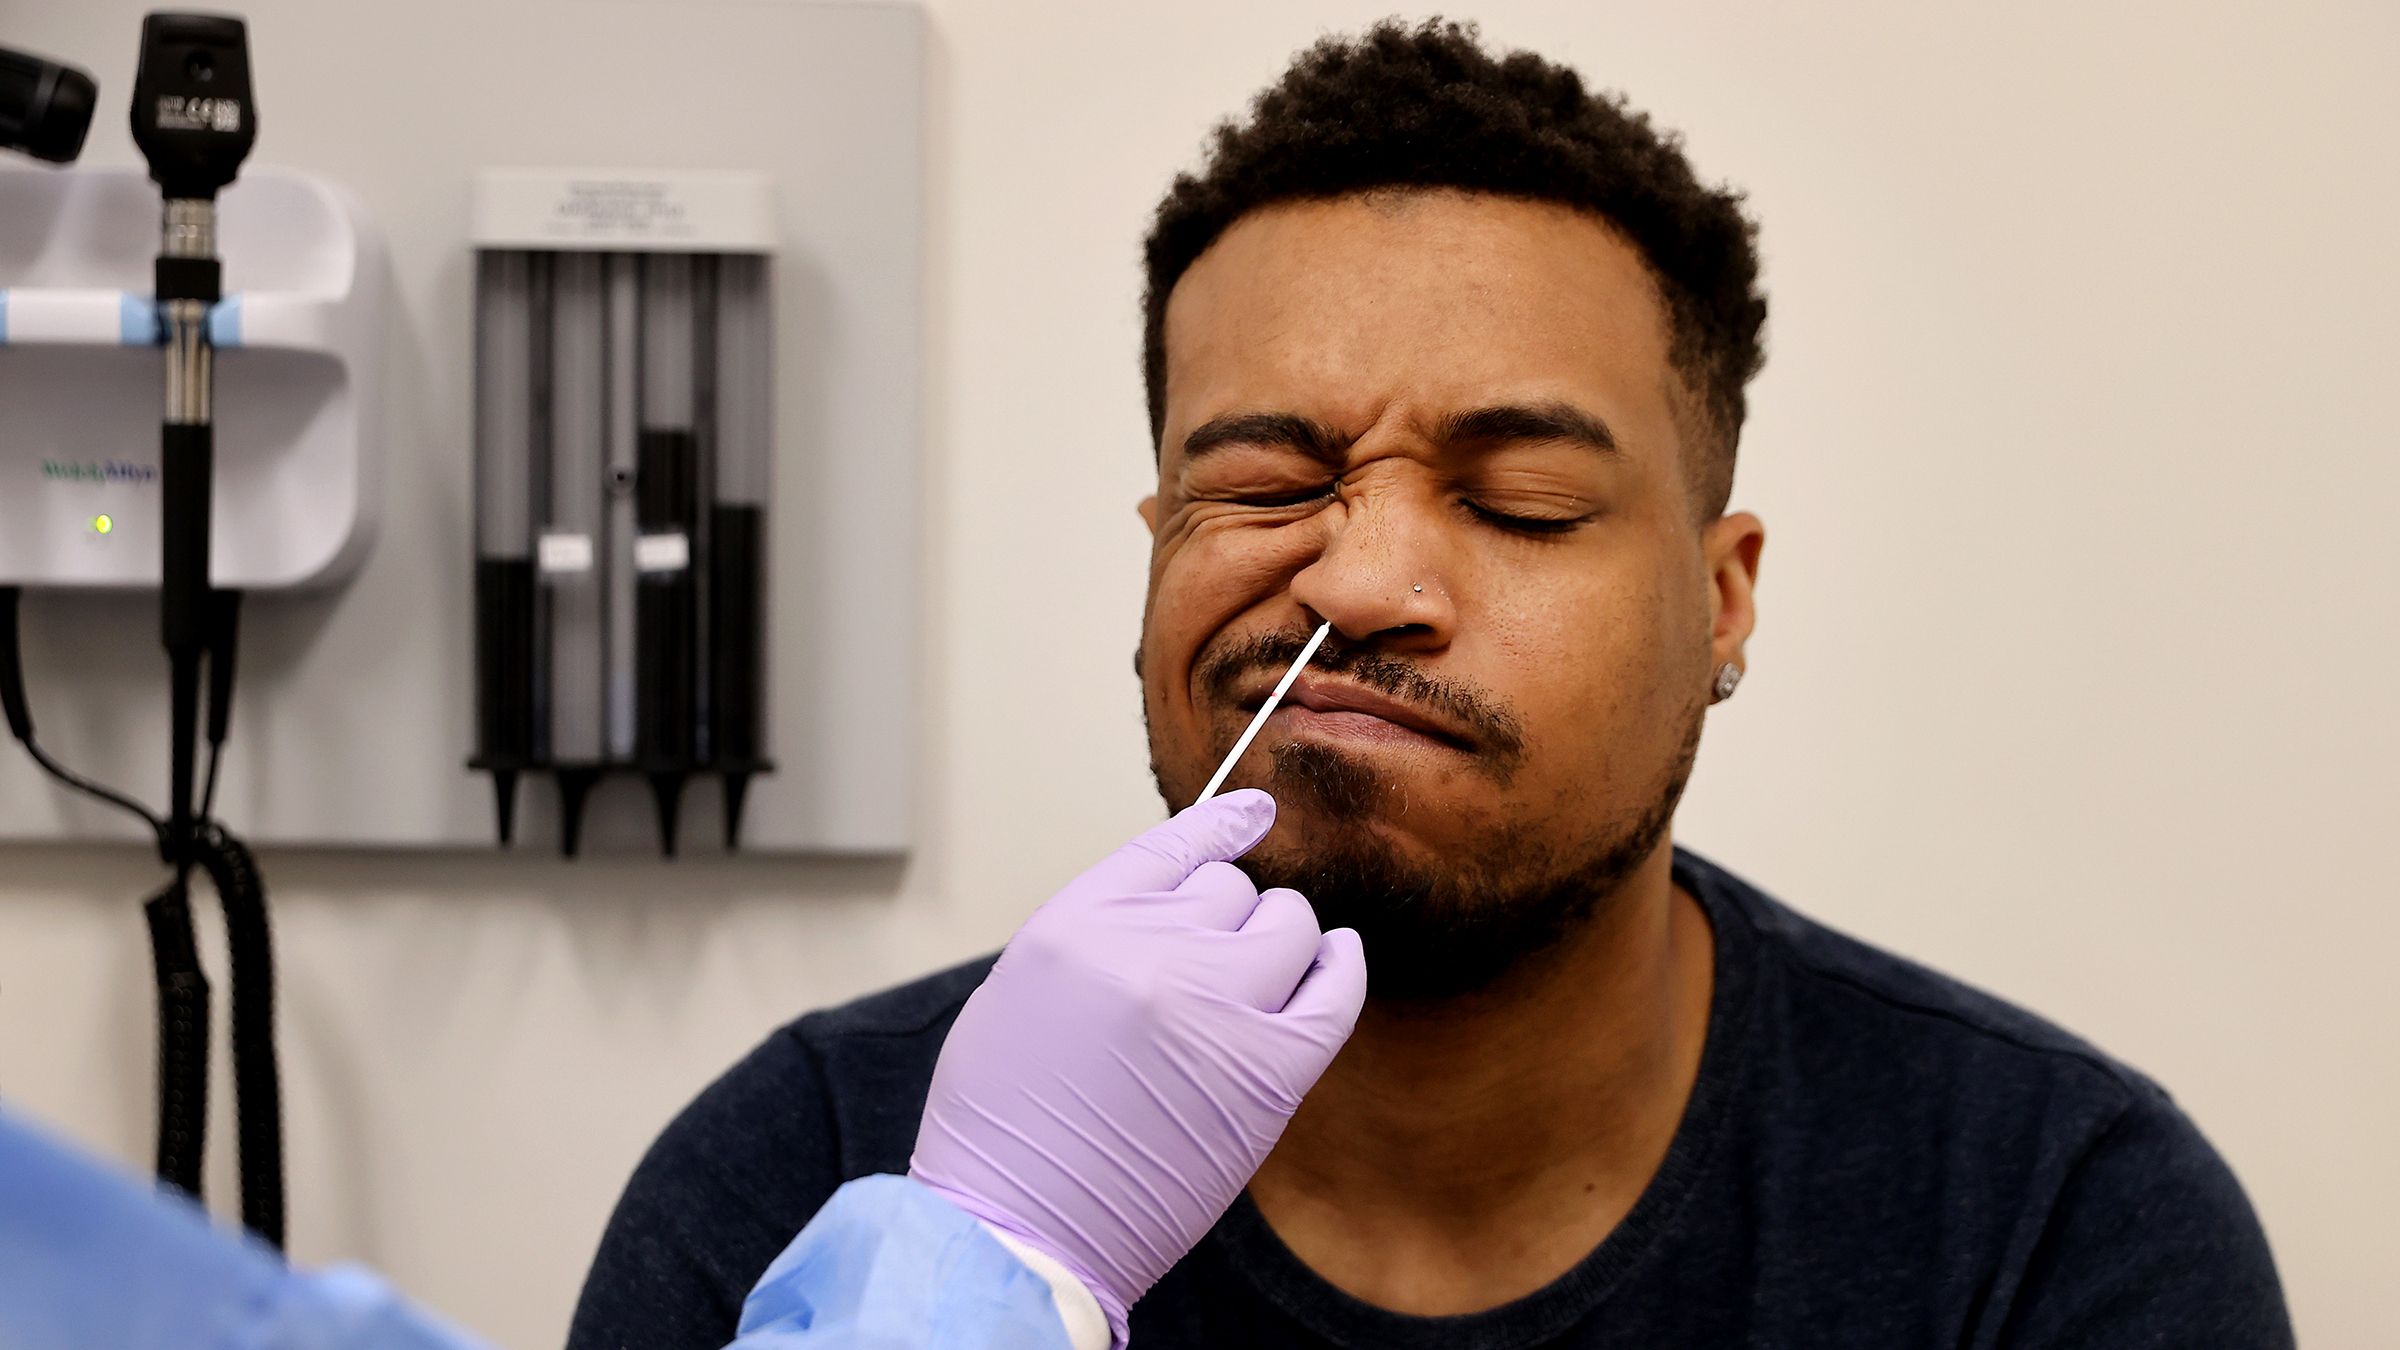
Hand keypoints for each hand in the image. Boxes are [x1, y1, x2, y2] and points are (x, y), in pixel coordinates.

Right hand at [908, 789, 1367, 1343]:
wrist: (1019, 1226)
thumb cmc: (1006, 1126)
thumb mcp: (1022, 989)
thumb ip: (1099, 931)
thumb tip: (1180, 899)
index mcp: (1076, 924)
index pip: (1171, 846)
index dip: (1221, 826)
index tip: (1253, 811)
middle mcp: (1148, 949)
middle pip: (1231, 887)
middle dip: (1226, 917)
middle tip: (1207, 967)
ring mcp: (1214, 1006)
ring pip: (1288, 924)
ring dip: (1279, 943)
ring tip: (1254, 986)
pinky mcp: (1268, 1071)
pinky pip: (1335, 988)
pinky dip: (1341, 966)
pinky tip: (1335, 962)